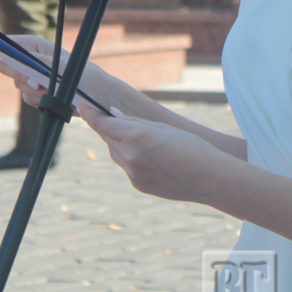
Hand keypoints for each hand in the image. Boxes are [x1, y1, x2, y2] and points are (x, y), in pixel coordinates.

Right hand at [0, 34, 112, 108]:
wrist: (95, 98)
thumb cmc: (84, 76)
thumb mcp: (63, 67)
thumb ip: (37, 64)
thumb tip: (16, 64)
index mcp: (37, 47)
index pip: (11, 44)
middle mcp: (32, 61)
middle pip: (8, 66)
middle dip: (20, 75)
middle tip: (36, 81)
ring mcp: (33, 78)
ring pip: (18, 85)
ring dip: (34, 90)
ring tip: (52, 89)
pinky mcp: (36, 94)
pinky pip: (27, 98)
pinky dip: (39, 100)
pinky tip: (52, 98)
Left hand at [79, 102, 228, 202]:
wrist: (209, 178)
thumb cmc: (191, 147)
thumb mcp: (162, 127)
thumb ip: (135, 122)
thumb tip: (115, 118)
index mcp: (136, 135)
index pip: (103, 123)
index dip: (90, 114)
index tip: (82, 107)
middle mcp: (129, 155)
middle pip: (107, 137)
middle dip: (110, 128)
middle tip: (121, 121)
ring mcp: (132, 172)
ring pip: (116, 153)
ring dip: (122, 144)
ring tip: (149, 144)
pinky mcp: (137, 184)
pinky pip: (127, 167)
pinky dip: (133, 159)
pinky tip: (154, 159)